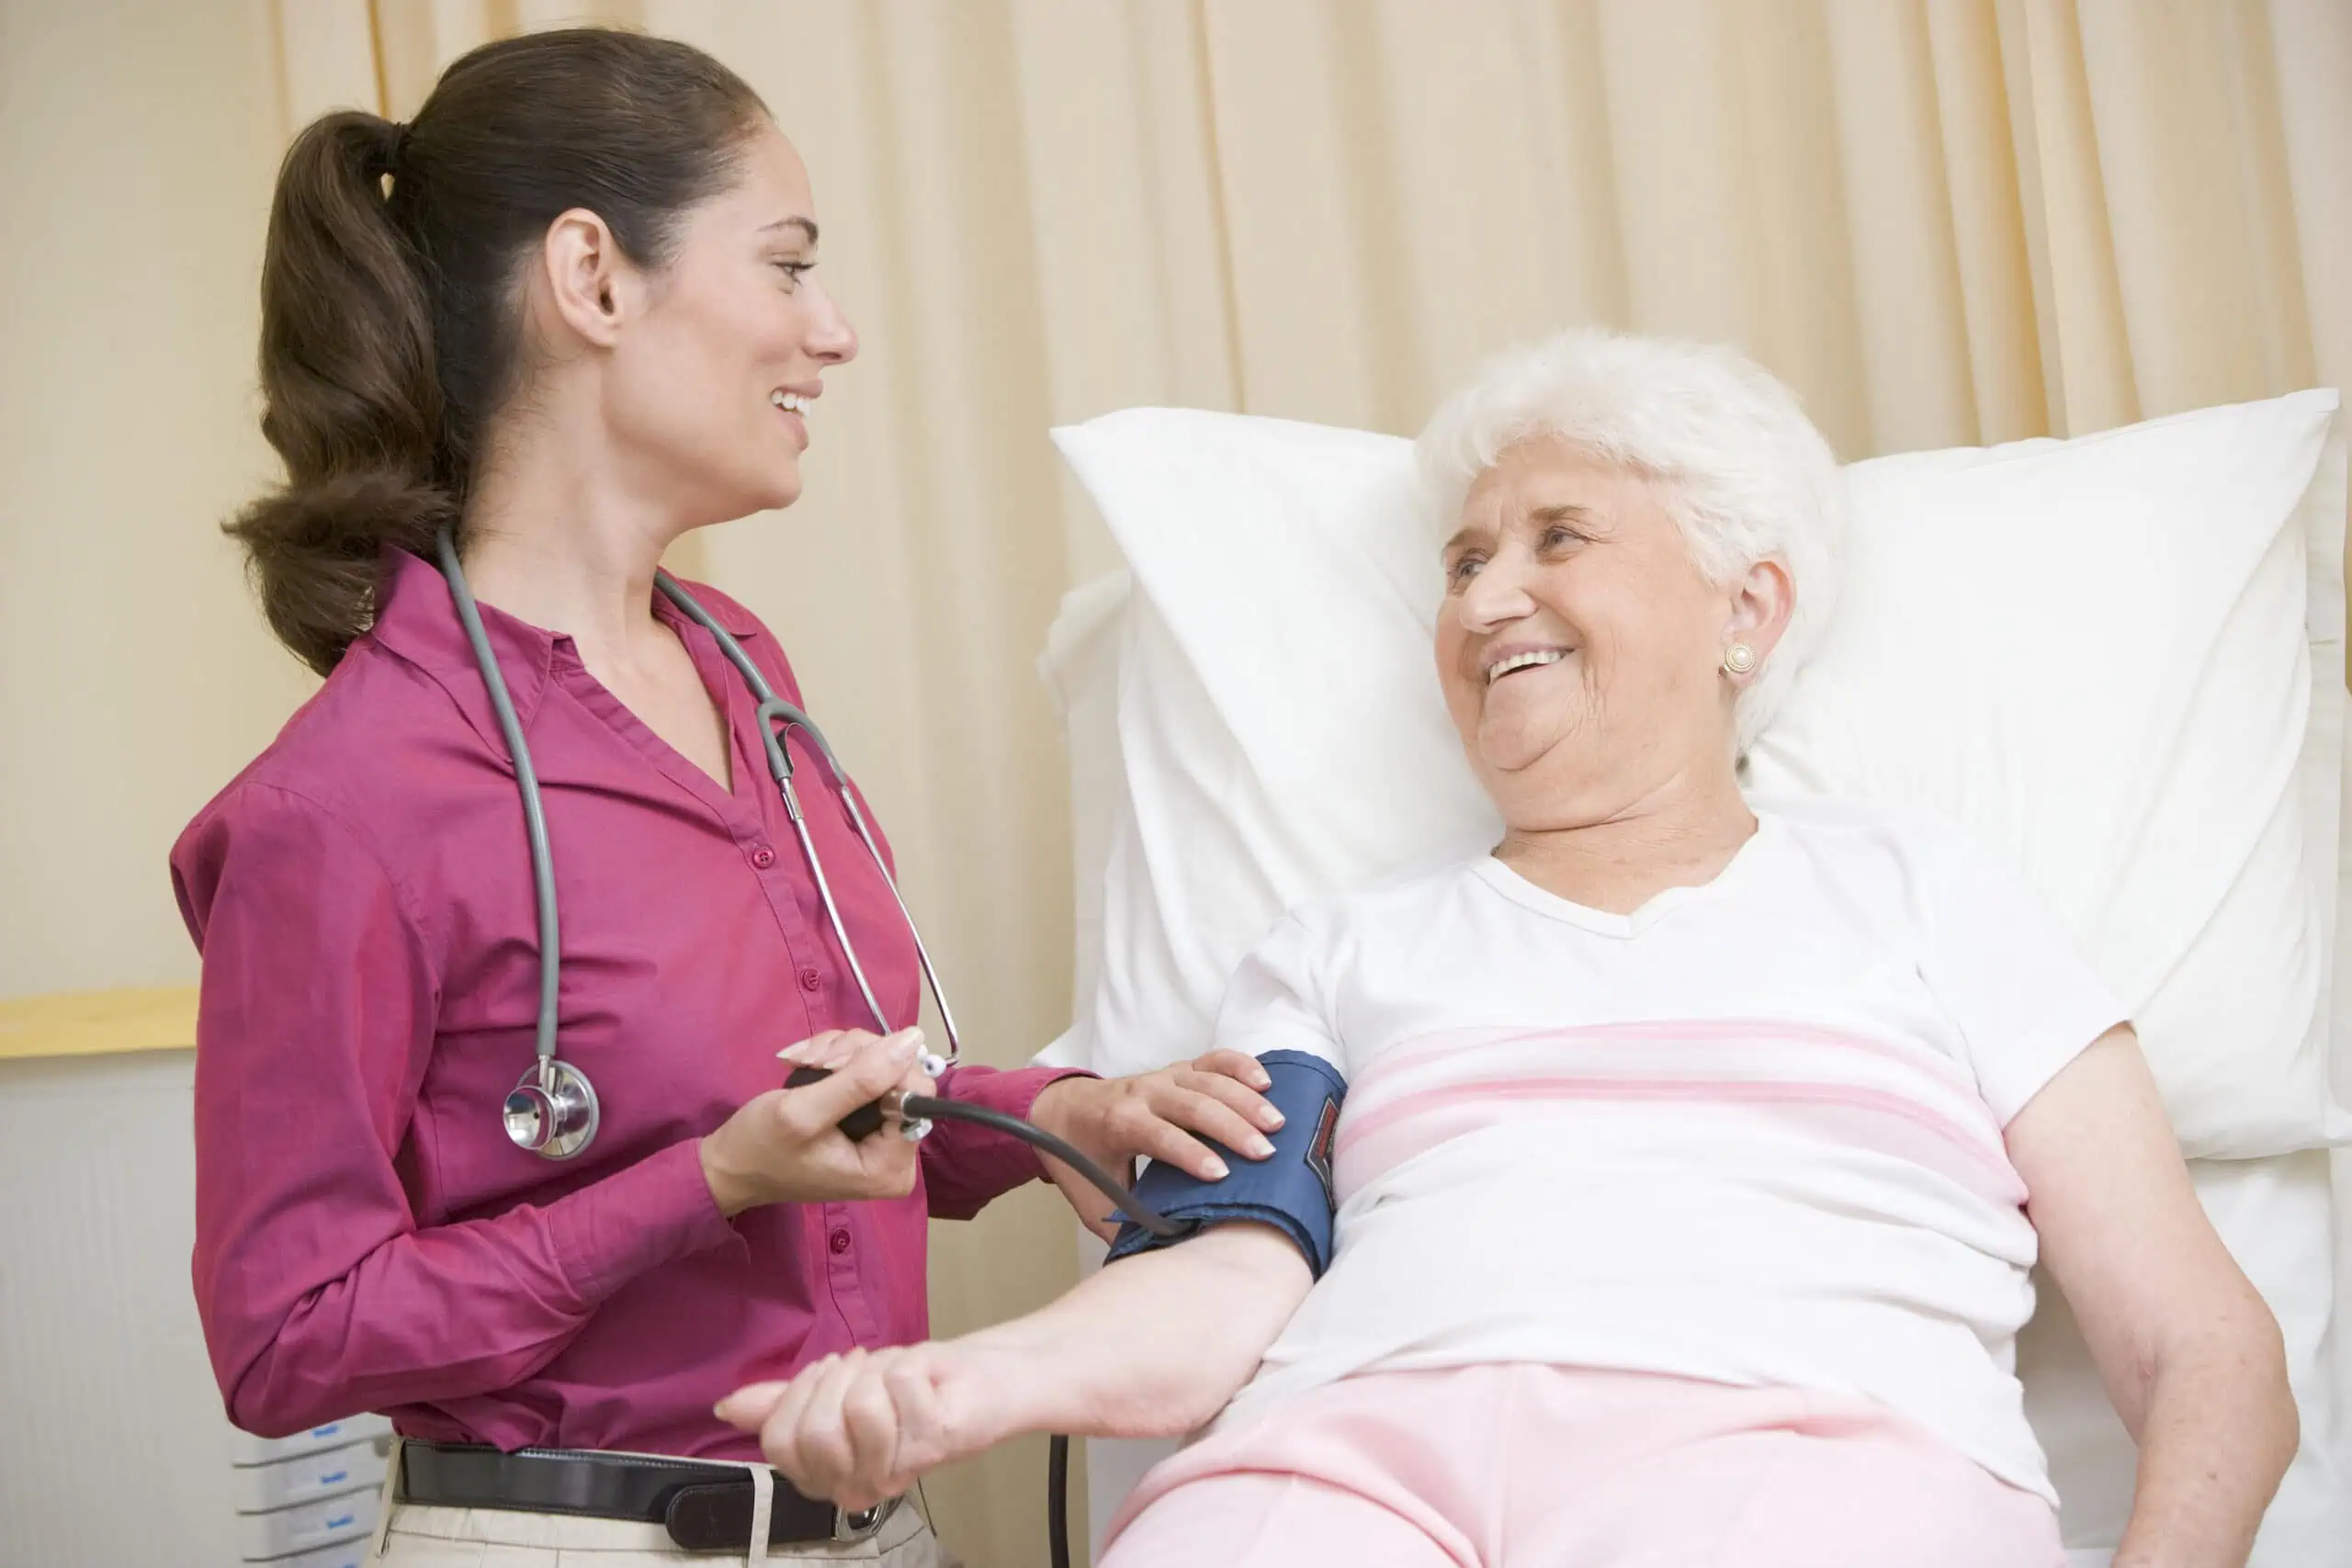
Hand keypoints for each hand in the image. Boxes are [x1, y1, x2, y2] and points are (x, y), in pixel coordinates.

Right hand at [698, 1029, 936, 1215]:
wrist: (730, 1164)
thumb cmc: (760, 1147)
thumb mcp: (804, 1112)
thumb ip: (861, 1078)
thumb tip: (913, 1039)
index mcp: (891, 1167)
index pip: (917, 1091)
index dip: (879, 1065)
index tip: (833, 1066)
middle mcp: (898, 1154)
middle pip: (901, 1073)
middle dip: (853, 1056)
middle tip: (813, 1063)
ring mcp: (884, 1135)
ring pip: (882, 1062)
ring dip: (838, 1053)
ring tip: (803, 1063)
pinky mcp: (869, 1119)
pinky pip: (867, 1069)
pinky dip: (835, 1059)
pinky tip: (806, 1065)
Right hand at [717, 1341, 1020, 1512]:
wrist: (975, 1376)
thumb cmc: (906, 1384)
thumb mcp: (833, 1388)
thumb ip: (780, 1402)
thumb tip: (727, 1406)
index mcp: (825, 1476)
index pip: (778, 1439)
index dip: (800, 1393)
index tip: (831, 1373)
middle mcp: (857, 1486)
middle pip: (815, 1429)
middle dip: (840, 1380)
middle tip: (868, 1372)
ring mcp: (896, 1471)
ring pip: (858, 1407)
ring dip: (877, 1371)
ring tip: (896, 1378)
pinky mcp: (932, 1446)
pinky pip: (897, 1387)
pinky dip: (910, 1366)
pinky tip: (925, 1382)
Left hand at [1029, 1051, 1283, 1240]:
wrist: (1057, 1110)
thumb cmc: (1078, 1159)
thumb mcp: (1092, 1198)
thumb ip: (1124, 1225)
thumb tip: (1162, 1257)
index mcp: (1118, 1123)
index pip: (1159, 1135)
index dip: (1190, 1153)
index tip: (1221, 1175)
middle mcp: (1142, 1094)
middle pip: (1193, 1105)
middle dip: (1231, 1127)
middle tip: (1265, 1153)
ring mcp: (1161, 1076)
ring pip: (1208, 1080)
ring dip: (1244, 1100)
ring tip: (1277, 1124)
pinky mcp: (1176, 1069)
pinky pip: (1211, 1060)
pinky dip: (1239, 1066)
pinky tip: (1265, 1082)